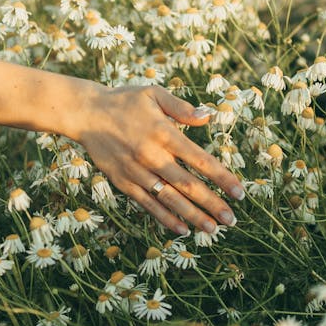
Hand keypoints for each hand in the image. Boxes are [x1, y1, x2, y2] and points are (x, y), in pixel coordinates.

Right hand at [66, 83, 244, 235]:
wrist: (85, 114)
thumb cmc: (124, 101)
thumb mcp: (154, 94)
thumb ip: (182, 107)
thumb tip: (208, 116)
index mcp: (164, 134)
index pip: (200, 160)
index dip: (222, 178)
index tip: (239, 193)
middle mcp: (152, 156)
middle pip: (188, 186)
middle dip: (212, 204)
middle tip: (232, 220)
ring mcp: (137, 172)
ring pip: (169, 200)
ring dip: (192, 216)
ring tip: (212, 230)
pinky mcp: (124, 182)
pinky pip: (148, 204)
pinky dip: (165, 218)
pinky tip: (182, 229)